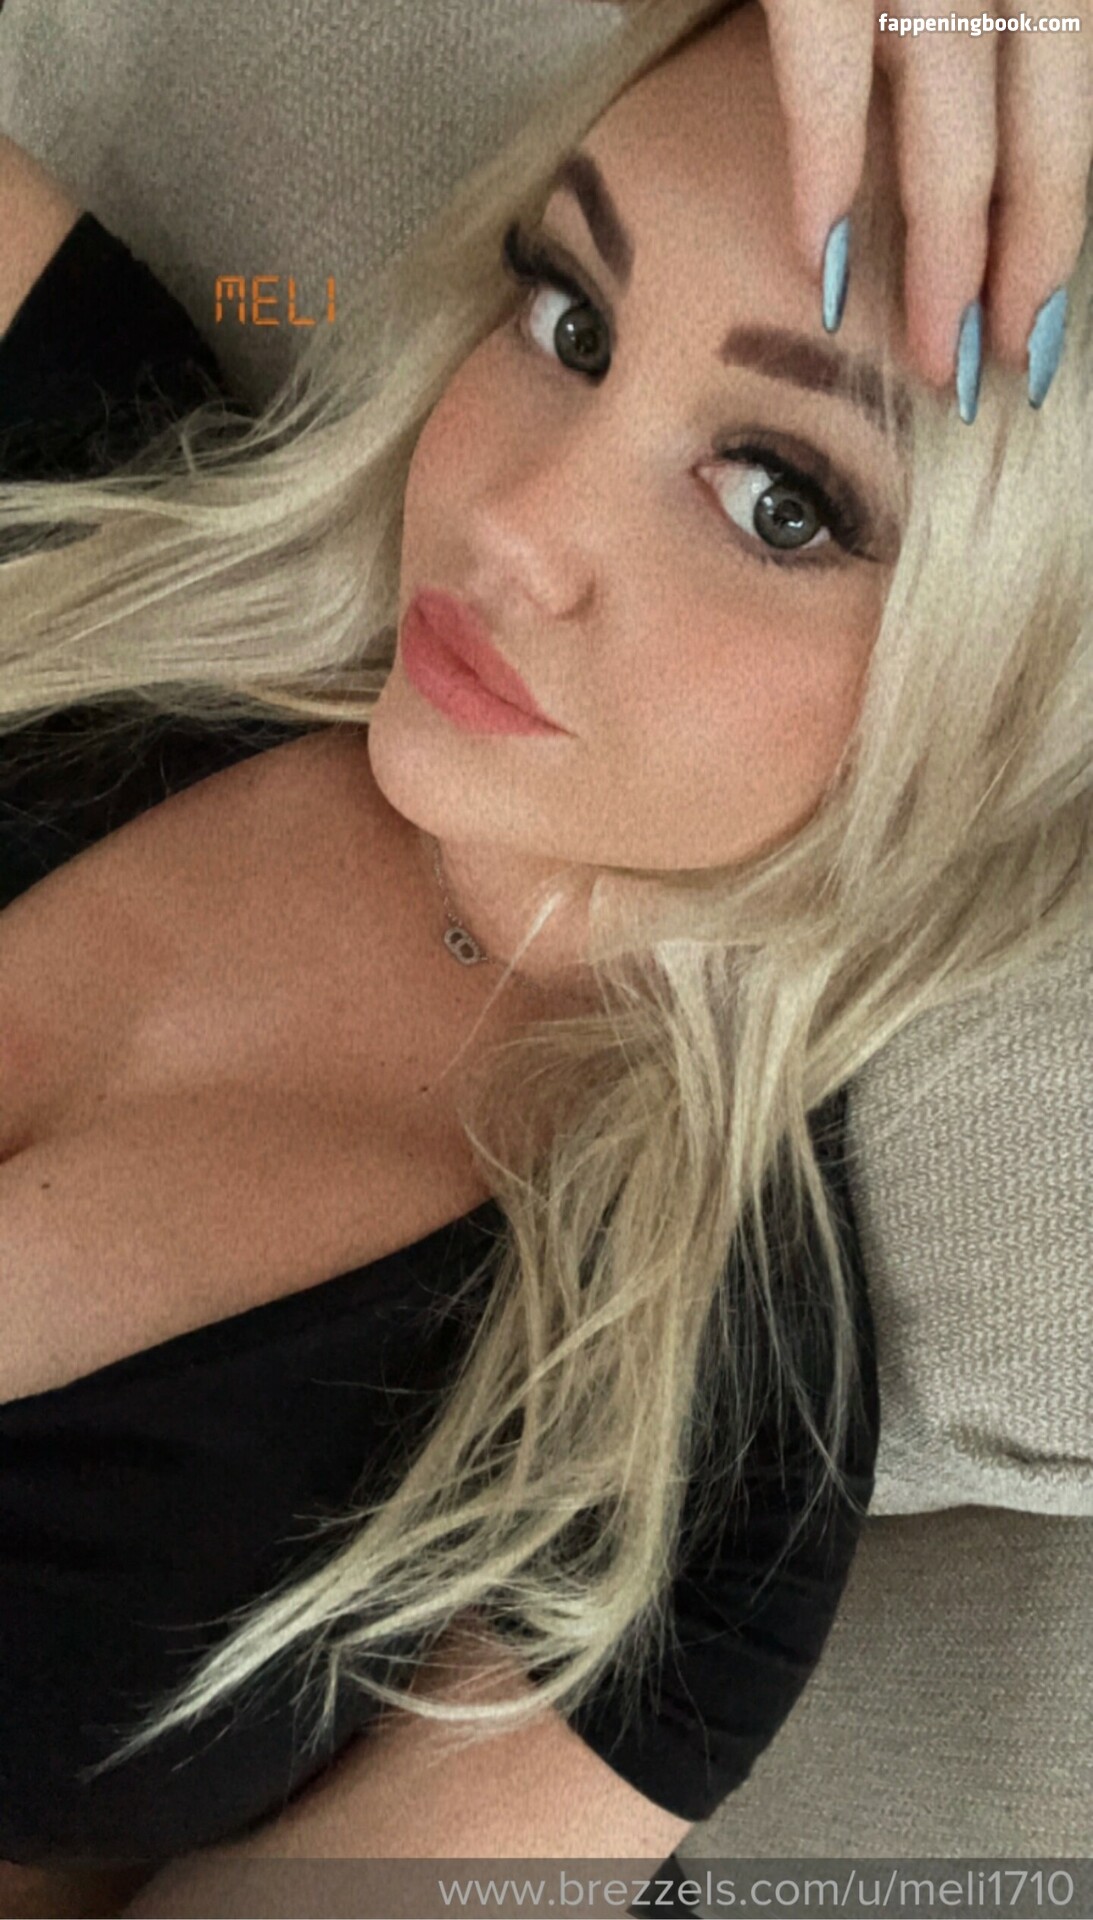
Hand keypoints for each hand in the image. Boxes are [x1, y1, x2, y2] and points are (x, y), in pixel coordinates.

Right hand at [588, 0, 1091, 412]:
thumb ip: (896, 8)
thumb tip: (870, 102)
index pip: (1068, 82)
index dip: (1053, 209)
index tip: (1036, 313)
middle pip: (1041, 105)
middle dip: (1018, 252)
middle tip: (992, 368)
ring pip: (959, 101)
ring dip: (946, 240)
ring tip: (931, 347)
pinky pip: (832, 58)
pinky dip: (829, 159)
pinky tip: (825, 252)